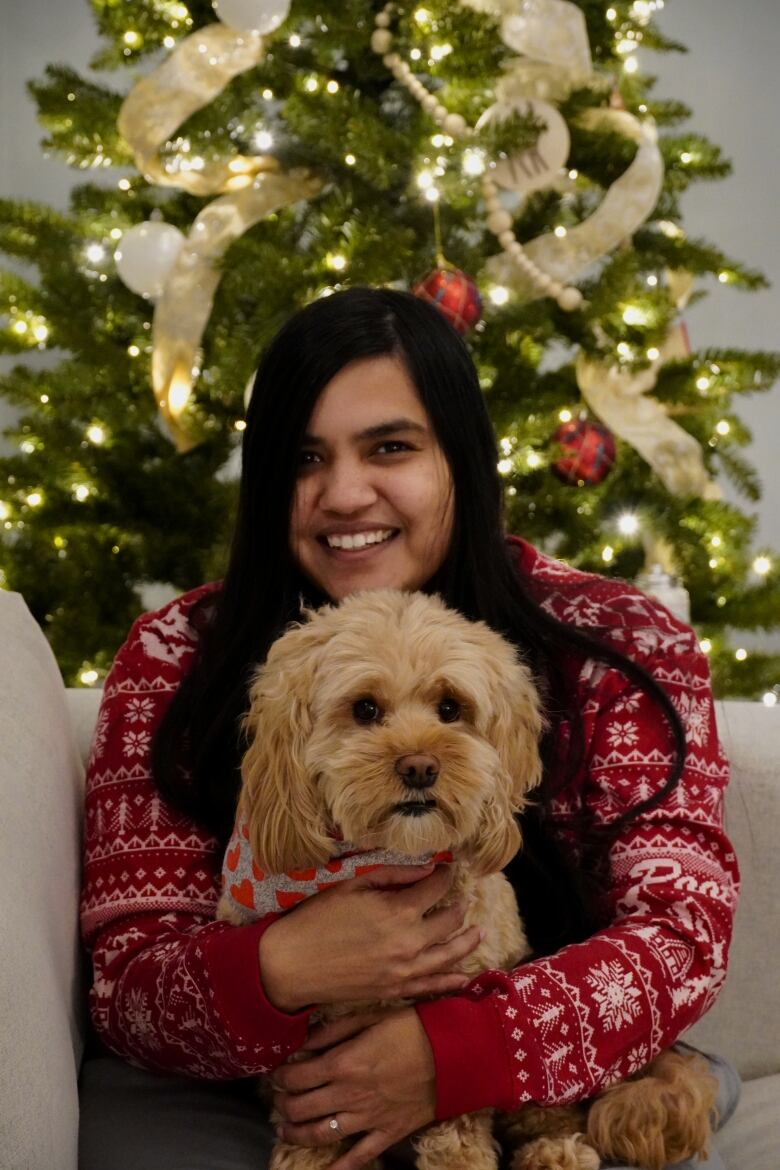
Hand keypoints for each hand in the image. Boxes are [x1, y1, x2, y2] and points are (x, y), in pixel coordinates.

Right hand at [259, 863, 481, 1010]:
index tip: (449, 868)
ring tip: (479, 932)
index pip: (435, 888)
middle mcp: (409, 942)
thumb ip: (393, 876)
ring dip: (467, 942)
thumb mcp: (352, 885)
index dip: (445, 875)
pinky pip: (432, 986)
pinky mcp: (395, 990)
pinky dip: (451, 981)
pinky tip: (463, 977)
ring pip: (449, 956)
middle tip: (465, 897)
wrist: (292, 965)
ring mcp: (404, 971)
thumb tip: (427, 869)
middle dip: (460, 906)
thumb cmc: (317, 919)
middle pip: (449, 921)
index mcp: (399, 911)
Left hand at [273, 1008, 436, 1169]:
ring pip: (321, 1134)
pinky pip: (358, 1157)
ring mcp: (367, 1118)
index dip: (280, 1076)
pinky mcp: (387, 1133)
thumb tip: (303, 1043)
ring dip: (297, 1134)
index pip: (296, 1077)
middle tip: (277, 1100)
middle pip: (301, 1108)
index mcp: (343, 1063)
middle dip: (282, 1105)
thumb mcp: (370, 1016)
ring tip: (286, 1130)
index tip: (277, 1073)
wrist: (453, 1053)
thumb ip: (333, 1031)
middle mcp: (349, 1095)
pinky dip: (339, 1168)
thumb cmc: (412, 1028)